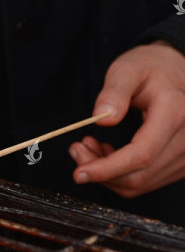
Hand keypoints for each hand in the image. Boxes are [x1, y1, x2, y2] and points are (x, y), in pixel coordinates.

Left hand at [69, 40, 184, 197]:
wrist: (178, 71)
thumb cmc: (152, 67)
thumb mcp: (128, 68)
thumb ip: (115, 91)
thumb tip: (103, 119)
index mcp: (175, 113)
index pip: (141, 155)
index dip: (108, 169)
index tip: (79, 173)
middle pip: (138, 175)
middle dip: (100, 171)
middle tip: (77, 149)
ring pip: (140, 183)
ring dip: (108, 173)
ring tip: (89, 146)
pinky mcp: (181, 164)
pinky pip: (147, 181)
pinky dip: (121, 174)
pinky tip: (109, 153)